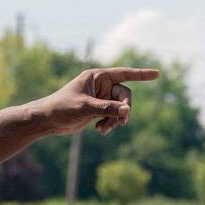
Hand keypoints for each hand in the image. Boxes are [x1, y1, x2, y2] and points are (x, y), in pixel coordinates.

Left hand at [37, 67, 159, 136]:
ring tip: (104, 130)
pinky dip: (110, 124)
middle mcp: (101, 85)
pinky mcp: (98, 110)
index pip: (124, 73)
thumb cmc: (62, 108)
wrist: (47, 120)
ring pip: (120, 108)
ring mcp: (101, 98)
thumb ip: (107, 108)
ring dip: (116, 120)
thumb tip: (128, 110)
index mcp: (97, 76)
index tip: (157, 74)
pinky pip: (113, 116)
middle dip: (124, 109)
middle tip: (121, 121)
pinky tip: (100, 131)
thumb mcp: (85, 107)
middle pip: (125, 95)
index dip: (141, 74)